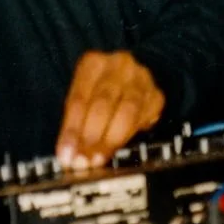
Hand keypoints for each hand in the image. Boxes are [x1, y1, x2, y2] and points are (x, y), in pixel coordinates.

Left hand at [55, 51, 164, 168]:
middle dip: (92, 136)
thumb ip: (74, 127)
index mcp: (93, 63)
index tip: (66, 154)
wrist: (126, 82)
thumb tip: (68, 156)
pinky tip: (118, 148)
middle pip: (103, 102)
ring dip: (111, 139)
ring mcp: (141, 78)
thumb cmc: (96, 94)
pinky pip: (145, 117)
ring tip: (99, 159)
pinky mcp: (156, 95)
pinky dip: (131, 135)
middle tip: (84, 161)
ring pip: (127, 110)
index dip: (72, 130)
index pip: (79, 98)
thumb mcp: (80, 102)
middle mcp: (119, 65)